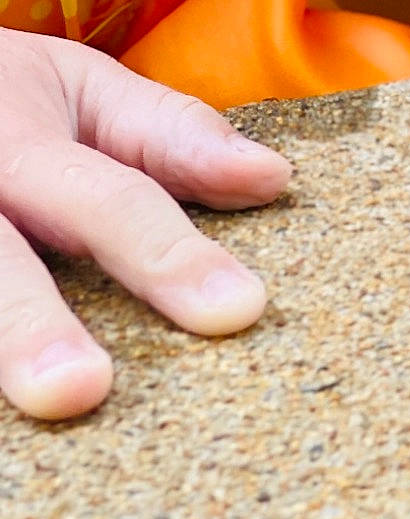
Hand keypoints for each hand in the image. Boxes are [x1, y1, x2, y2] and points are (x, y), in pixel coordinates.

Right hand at [0, 30, 290, 419]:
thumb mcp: (82, 90)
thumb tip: (274, 178)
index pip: (109, 202)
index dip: (171, 257)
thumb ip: (170, 134)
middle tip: (82, 390)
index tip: (240, 309)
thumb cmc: (5, 100)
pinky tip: (3, 429)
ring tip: (39, 407)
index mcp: (20, 141)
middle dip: (31, 326)